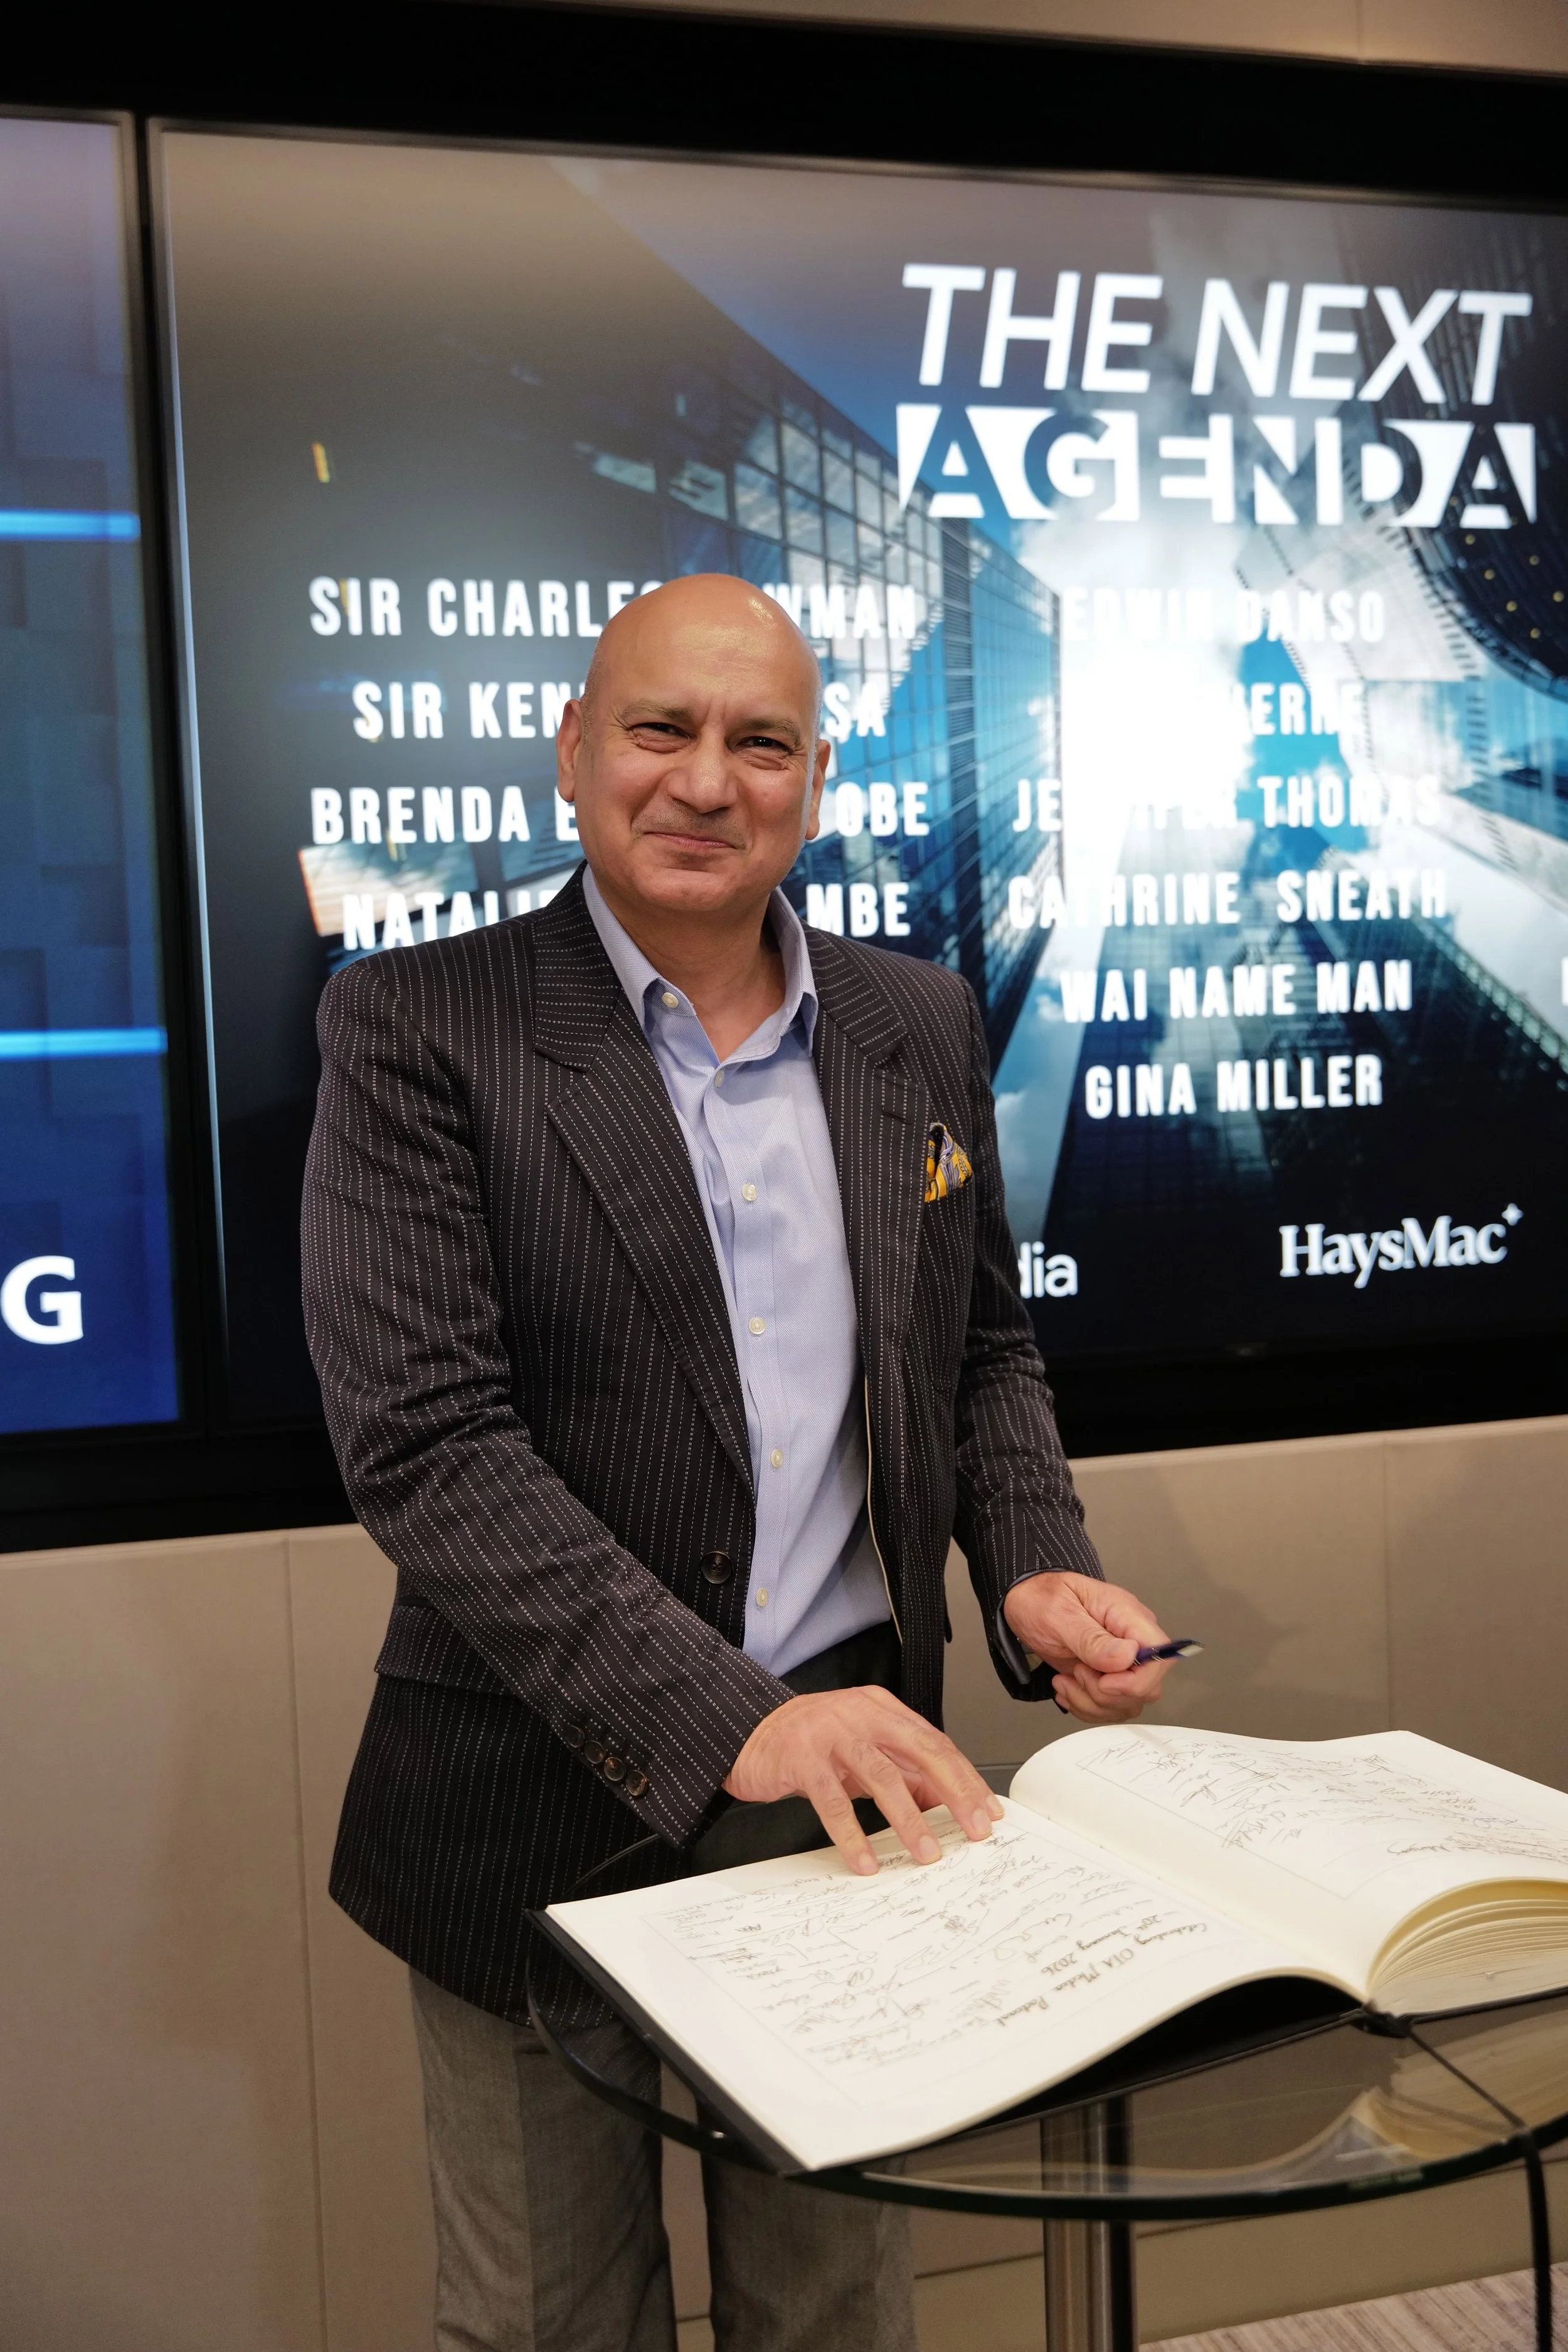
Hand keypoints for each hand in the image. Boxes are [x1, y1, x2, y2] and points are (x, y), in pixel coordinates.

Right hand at [724, 1684, 1002, 1875]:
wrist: (746, 1730)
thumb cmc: (808, 1743)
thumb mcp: (861, 1751)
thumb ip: (900, 1771)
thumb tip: (943, 1804)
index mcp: (882, 1710)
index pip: (936, 1743)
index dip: (966, 1778)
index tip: (987, 1811)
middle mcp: (861, 1715)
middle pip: (921, 1750)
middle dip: (955, 1792)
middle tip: (974, 1829)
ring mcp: (831, 1733)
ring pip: (881, 1776)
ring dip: (908, 1819)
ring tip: (926, 1853)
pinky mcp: (802, 1758)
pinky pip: (833, 1801)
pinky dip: (852, 1836)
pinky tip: (864, 1861)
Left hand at [1004, 1571, 1171, 1724]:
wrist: (1026, 1602)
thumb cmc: (1040, 1599)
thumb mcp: (1058, 1614)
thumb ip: (1091, 1638)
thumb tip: (1127, 1656)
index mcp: (1127, 1616)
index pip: (1159, 1657)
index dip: (1137, 1680)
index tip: (1103, 1682)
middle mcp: (1131, 1640)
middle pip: (1146, 1687)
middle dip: (1107, 1695)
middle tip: (1076, 1673)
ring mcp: (1122, 1661)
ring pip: (1128, 1704)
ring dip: (1091, 1703)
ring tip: (1064, 1681)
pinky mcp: (1109, 1677)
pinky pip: (1111, 1707)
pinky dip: (1086, 1707)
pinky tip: (1066, 1688)